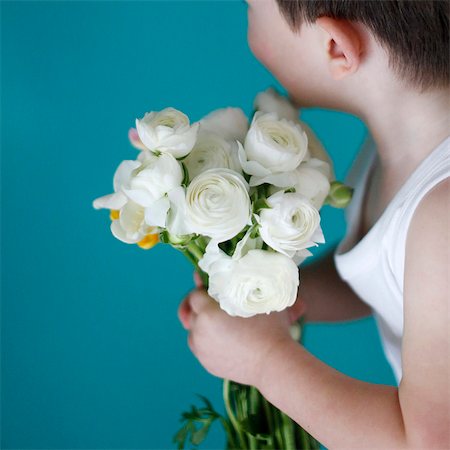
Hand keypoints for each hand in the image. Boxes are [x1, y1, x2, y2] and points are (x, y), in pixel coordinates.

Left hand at [178, 272, 301, 386]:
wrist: (275, 364)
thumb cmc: (269, 327)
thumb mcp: (258, 296)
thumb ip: (240, 279)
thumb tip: (225, 269)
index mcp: (207, 313)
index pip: (195, 295)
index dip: (204, 289)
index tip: (214, 288)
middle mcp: (199, 332)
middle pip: (192, 312)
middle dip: (202, 306)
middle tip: (216, 304)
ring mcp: (201, 350)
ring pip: (195, 330)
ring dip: (204, 323)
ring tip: (222, 320)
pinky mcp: (207, 364)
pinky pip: (202, 347)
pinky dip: (209, 340)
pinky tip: (225, 337)